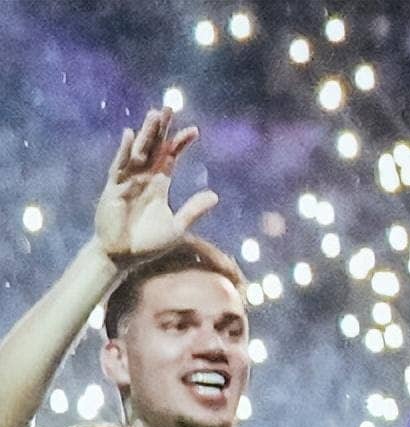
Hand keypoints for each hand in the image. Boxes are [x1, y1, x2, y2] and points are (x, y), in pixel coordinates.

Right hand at [94, 107, 217, 265]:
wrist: (123, 256)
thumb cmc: (148, 243)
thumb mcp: (176, 227)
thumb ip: (193, 210)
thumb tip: (215, 195)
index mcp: (159, 184)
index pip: (170, 157)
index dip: (180, 143)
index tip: (194, 131)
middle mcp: (143, 178)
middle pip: (153, 147)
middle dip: (161, 128)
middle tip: (169, 107)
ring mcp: (127, 181)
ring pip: (138, 151)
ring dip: (145, 133)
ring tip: (154, 114)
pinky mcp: (113, 188)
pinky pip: (119, 166)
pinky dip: (124, 151)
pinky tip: (130, 135)